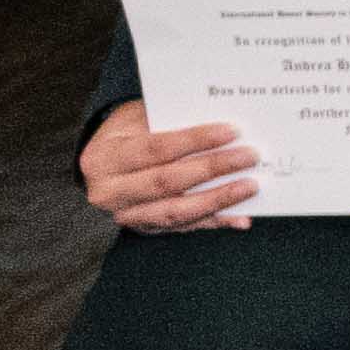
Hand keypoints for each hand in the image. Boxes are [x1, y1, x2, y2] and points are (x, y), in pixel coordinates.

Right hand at [78, 99, 264, 233]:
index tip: (232, 131)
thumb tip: (214, 120)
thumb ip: (166, 120)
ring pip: (177, 211)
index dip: (194, 140)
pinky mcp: (146, 229)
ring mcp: (127, 215)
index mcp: (106, 158)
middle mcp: (111, 192)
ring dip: (218, 199)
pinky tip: (241, 218)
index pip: (155, 149)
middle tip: (250, 156)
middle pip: (167, 182)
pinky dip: (215, 222)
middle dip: (213, 168)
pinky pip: (186, 227)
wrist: (98, 170)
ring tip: (251, 186)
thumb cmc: (124, 136)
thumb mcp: (132, 119)